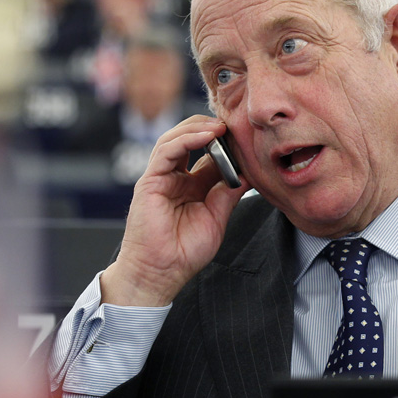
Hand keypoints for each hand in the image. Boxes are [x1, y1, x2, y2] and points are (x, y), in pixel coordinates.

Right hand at [100, 116, 248, 306]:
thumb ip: (228, 193)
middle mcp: (176, 177)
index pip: (208, 153)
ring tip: (222, 126)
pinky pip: (166, 150)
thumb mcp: (216, 218)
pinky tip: (207, 136)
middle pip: (190, 139)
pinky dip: (187, 139)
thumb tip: (247, 173)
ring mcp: (161, 177)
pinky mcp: (150, 180)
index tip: (245, 137)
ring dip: (200, 128)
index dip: (226, 143)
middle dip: (212, 128)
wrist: (161, 272)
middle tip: (234, 125)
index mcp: (192, 185)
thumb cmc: (184, 252)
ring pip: (176, 138)